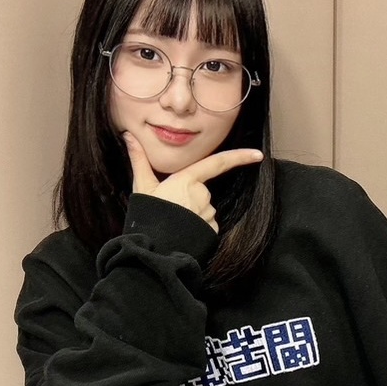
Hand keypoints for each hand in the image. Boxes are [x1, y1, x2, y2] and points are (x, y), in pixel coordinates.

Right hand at [124, 132, 263, 232]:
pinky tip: (182, 232)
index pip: (218, 163)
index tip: (258, 155)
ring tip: (173, 222)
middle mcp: (202, 195)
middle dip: (189, 198)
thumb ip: (139, 160)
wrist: (153, 249)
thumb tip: (128, 136)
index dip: (239, 157)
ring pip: (204, 209)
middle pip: (201, 191)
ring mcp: (208, 214)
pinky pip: (207, 225)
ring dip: (192, 214)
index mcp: (187, 180)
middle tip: (168, 209)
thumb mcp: (141, 186)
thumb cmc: (147, 216)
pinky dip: (197, 228)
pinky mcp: (211, 231)